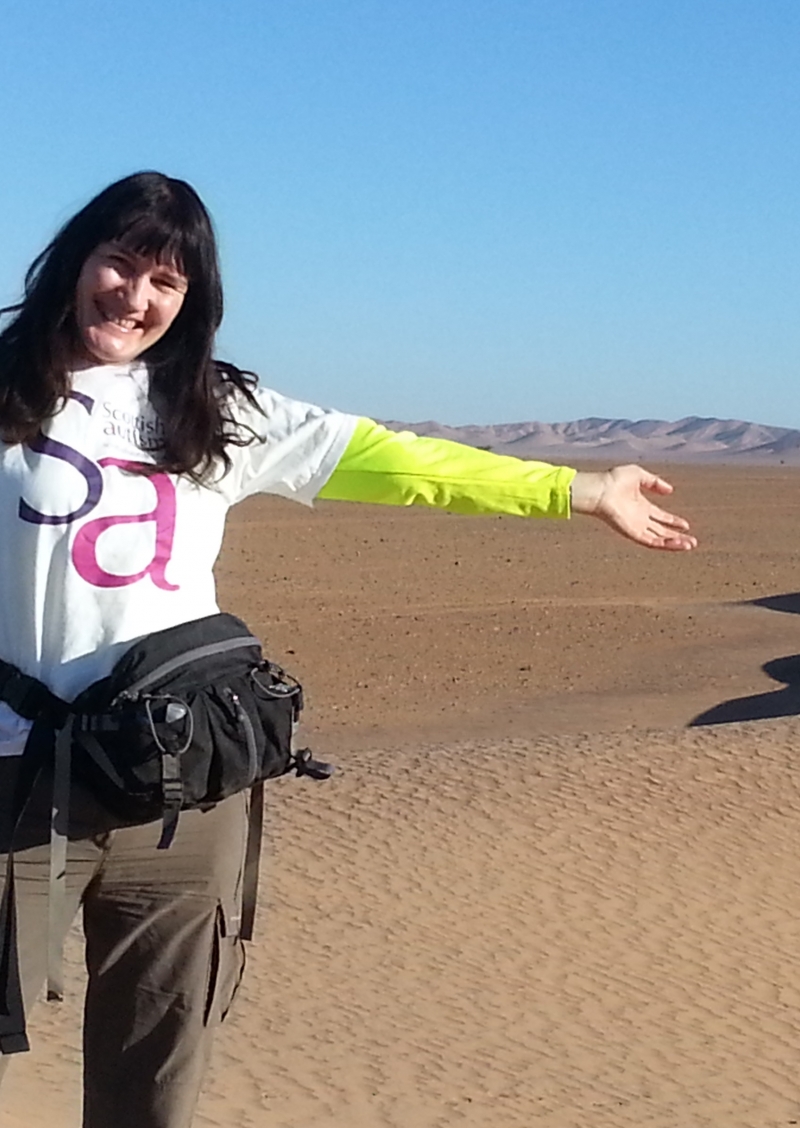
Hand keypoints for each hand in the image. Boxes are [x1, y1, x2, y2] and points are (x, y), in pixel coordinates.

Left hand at [570, 466, 696, 550]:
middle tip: (693, 541)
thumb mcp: (639, 475)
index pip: (660, 517)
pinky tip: (678, 544)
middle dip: (678, 536)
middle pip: (662, 531)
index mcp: (641, 506)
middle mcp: (640, 519)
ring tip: (690, 545)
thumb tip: (670, 490)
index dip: (673, 521)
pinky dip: (665, 544)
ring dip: (674, 543)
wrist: (600, 490)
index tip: (686, 525)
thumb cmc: (613, 480)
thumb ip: (655, 482)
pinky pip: (651, 542)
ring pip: (659, 539)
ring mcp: (636, 527)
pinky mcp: (633, 533)